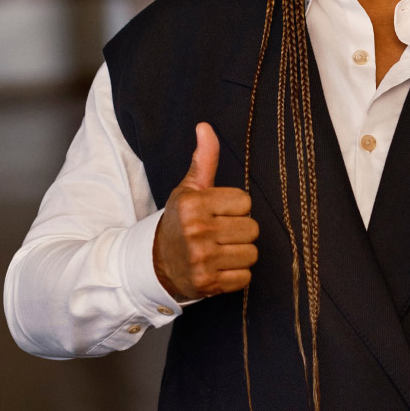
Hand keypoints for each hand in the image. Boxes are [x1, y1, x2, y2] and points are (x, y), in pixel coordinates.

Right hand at [153, 123, 258, 299]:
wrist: (158, 263)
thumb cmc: (181, 221)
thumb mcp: (189, 189)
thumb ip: (204, 160)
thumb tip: (205, 126)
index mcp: (192, 204)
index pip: (245, 202)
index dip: (235, 208)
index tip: (219, 213)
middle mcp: (196, 231)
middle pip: (251, 228)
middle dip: (240, 231)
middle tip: (220, 234)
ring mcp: (201, 260)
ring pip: (251, 253)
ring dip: (240, 253)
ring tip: (220, 250)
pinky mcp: (207, 284)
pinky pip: (245, 277)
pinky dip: (236, 275)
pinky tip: (219, 268)